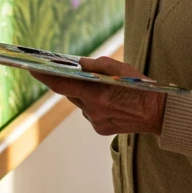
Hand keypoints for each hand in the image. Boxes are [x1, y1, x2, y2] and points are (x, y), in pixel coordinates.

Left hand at [34, 55, 166, 136]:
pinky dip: (94, 104)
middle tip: (71, 71)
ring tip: (103, 87)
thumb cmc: (141, 87)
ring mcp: (96, 122)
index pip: (61, 85)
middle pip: (71, 93)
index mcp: (95, 94)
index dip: (44, 77)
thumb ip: (96, 64)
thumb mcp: (120, 67)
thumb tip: (78, 63)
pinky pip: (90, 112)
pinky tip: (110, 101)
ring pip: (81, 103)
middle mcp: (92, 110)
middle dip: (72, 82)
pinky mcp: (100, 129)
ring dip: (86, 93)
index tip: (32, 68)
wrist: (159, 114)